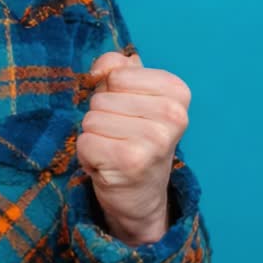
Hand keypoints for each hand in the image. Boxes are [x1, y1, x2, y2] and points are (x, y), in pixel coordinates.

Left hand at [76, 51, 189, 244]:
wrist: (143, 195)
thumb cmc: (135, 137)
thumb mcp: (131, 96)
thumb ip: (116, 68)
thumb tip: (99, 70)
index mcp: (177, 92)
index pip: (118, 73)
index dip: (113, 93)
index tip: (131, 115)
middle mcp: (172, 115)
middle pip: (101, 98)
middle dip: (103, 118)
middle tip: (122, 138)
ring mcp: (154, 139)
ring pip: (91, 120)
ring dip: (95, 138)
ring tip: (115, 151)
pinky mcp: (130, 161)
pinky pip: (85, 142)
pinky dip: (88, 156)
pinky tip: (108, 165)